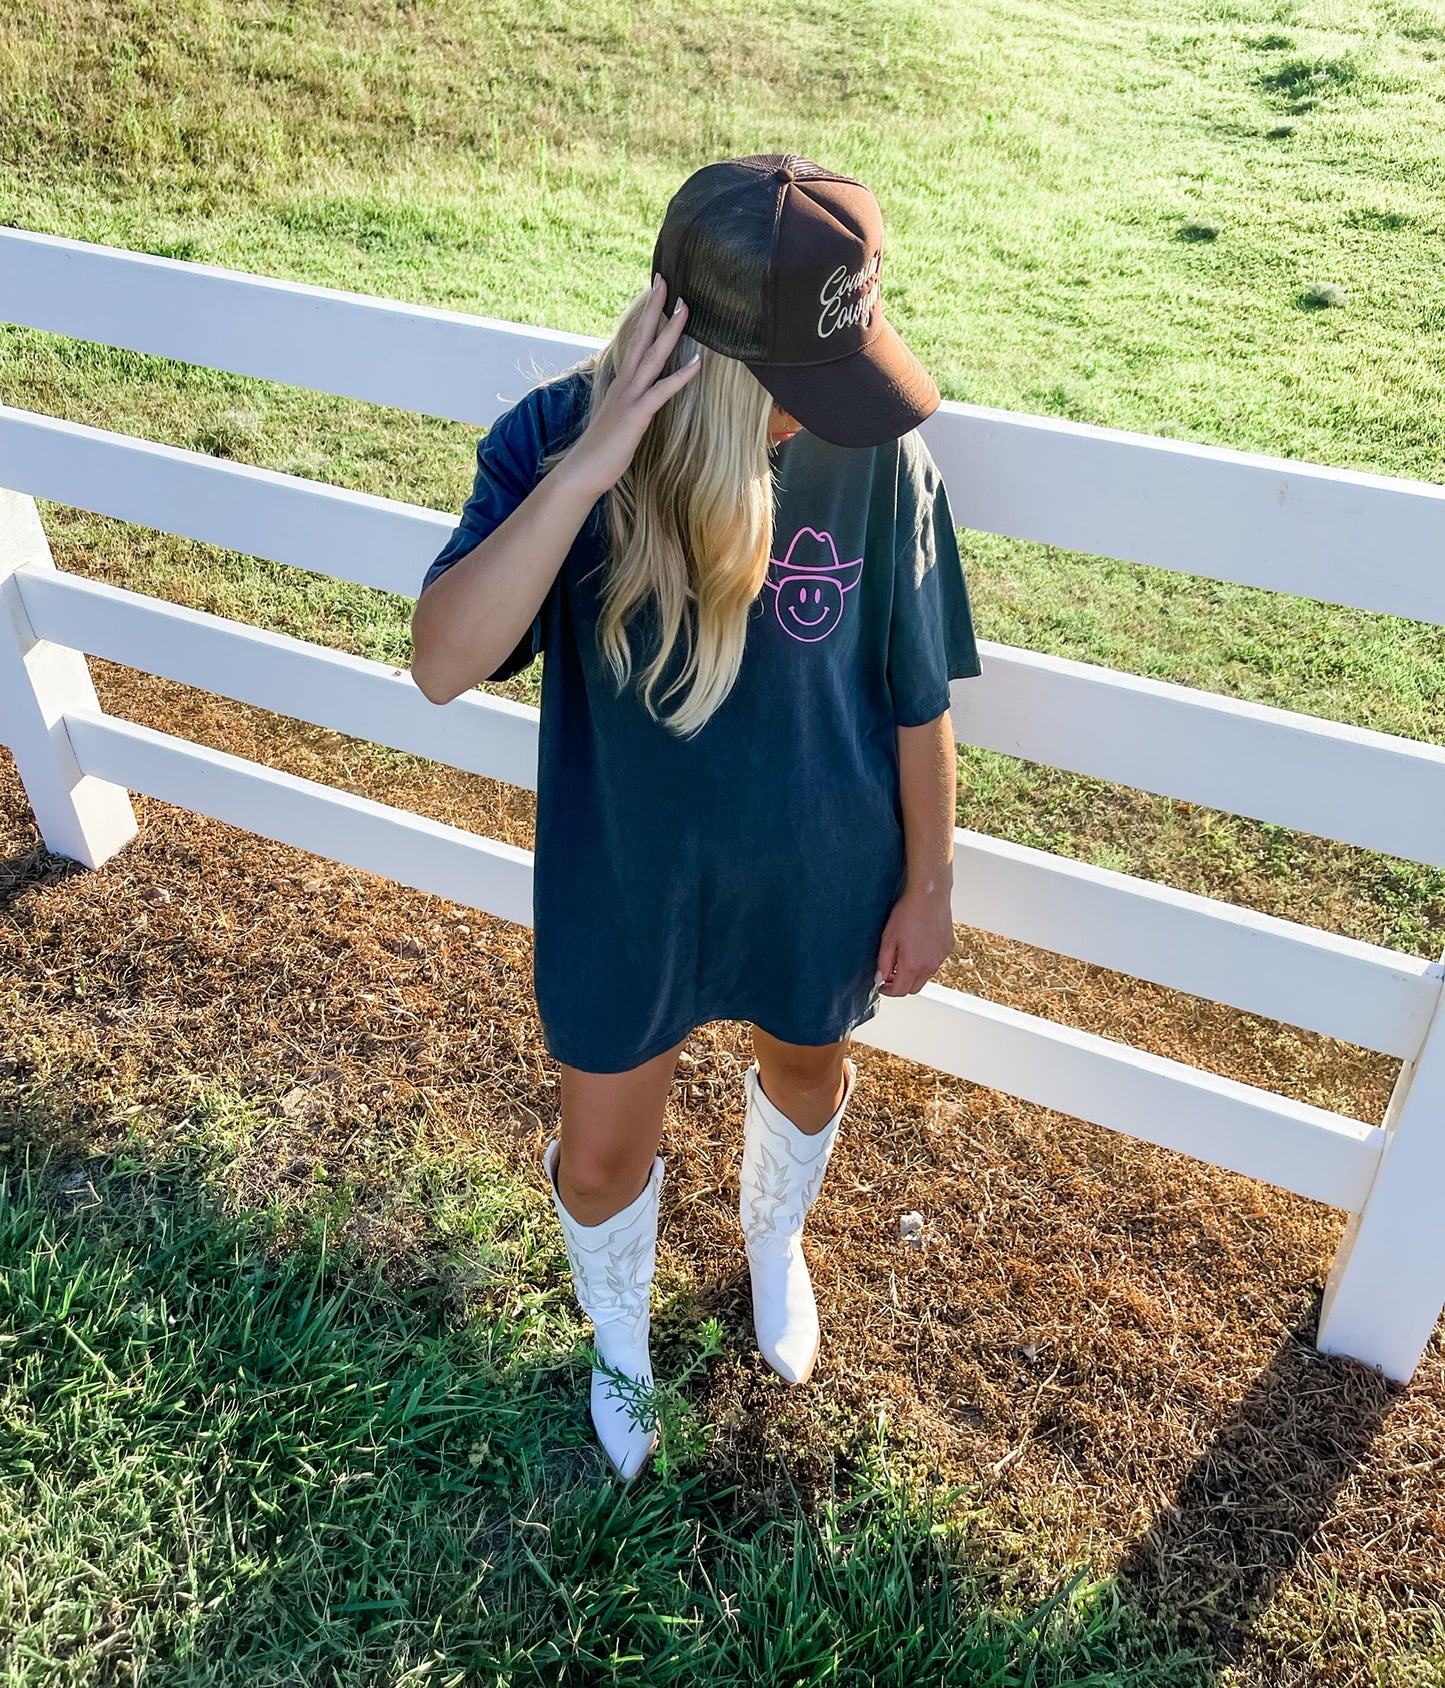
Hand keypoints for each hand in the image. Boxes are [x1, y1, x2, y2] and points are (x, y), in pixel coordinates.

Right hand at [557, 275, 701, 498]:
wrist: (582, 472)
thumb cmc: (603, 450)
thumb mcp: (620, 419)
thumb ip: (633, 403)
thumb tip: (645, 396)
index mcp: (622, 383)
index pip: (636, 342)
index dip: (647, 317)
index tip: (658, 292)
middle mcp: (624, 384)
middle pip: (642, 338)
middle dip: (655, 309)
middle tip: (666, 281)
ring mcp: (629, 398)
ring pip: (652, 357)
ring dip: (670, 331)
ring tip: (686, 308)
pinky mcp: (636, 416)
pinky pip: (661, 392)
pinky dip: (679, 376)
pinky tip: (697, 362)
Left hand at [874, 885, 955, 995]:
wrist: (929, 896)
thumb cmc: (908, 913)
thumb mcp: (888, 938)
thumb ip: (883, 962)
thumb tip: (880, 978)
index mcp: (912, 965)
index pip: (900, 991)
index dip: (888, 991)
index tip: (882, 985)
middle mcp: (929, 965)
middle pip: (914, 988)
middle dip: (901, 985)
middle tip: (891, 974)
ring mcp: (941, 958)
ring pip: (926, 976)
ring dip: (914, 973)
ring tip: (904, 957)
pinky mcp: (948, 948)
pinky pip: (935, 963)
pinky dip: (925, 962)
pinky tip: (918, 947)